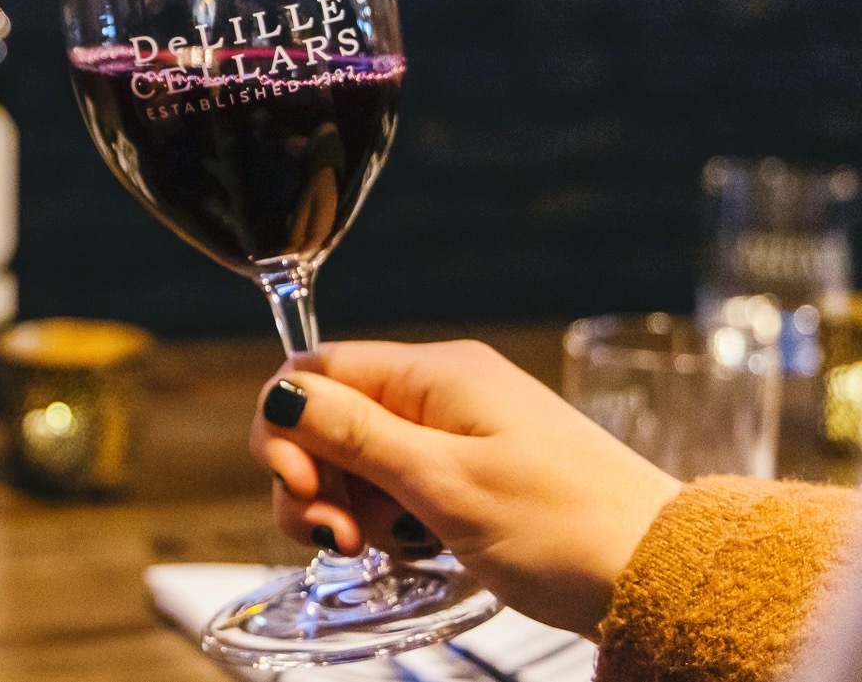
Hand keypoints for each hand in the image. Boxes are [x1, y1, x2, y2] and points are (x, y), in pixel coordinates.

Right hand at [251, 339, 678, 636]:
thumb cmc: (568, 529)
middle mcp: (442, 389)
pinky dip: (386, 514)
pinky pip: (398, 478)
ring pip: (358, 452)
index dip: (286, 424)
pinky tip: (408, 545)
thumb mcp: (446, 484)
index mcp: (436, 374)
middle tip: (339, 538)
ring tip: (375, 548)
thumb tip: (281, 392)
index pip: (318, 368)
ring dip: (346, 502)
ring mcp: (458, 429)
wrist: (663, 576)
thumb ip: (356, 435)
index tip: (300, 487)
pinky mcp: (473, 468)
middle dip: (313, 476)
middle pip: (330, 415)